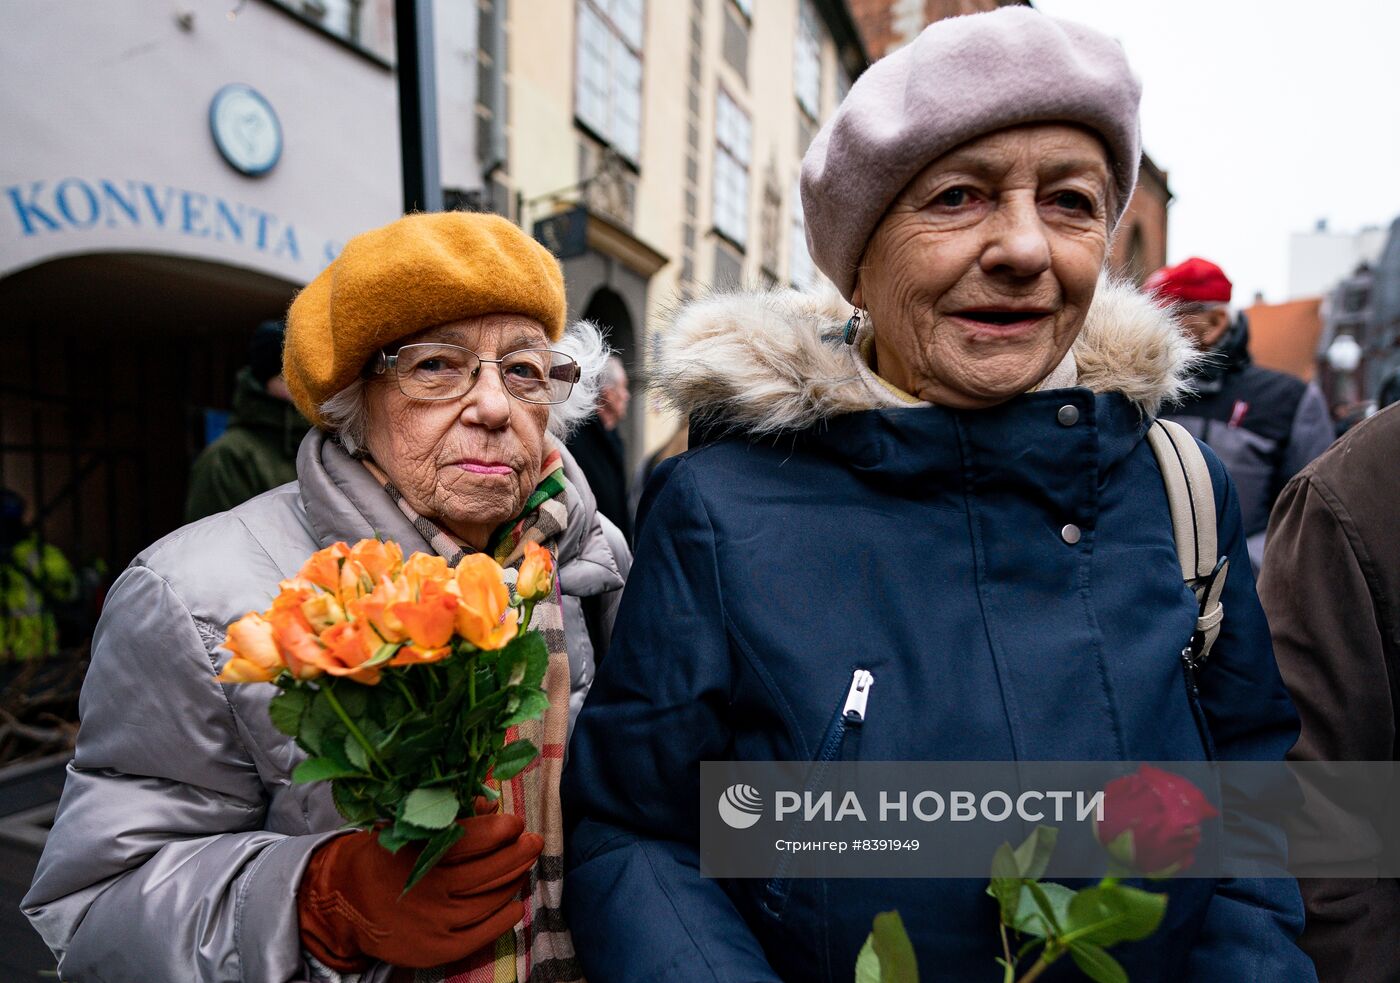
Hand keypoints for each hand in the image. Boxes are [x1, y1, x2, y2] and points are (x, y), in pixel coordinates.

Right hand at [298, 812, 542, 970]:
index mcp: (419, 854)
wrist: (345, 905)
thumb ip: (447, 815)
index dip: (498, 830)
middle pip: (487, 871)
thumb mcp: (405, 830)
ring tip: (523, 866)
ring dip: (513, 880)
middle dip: (517, 853)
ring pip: (490, 900)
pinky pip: (483, 934)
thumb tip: (490, 805)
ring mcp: (435, 922)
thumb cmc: (383, 859)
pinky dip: (505, 917)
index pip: (470, 840)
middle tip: (532, 841)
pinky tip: (514, 902)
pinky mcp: (438, 949)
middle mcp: (429, 889)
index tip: (515, 823)